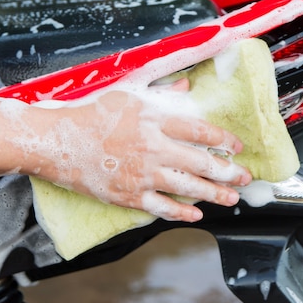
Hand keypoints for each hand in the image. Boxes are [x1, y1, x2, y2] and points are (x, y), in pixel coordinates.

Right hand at [11, 84, 251, 222]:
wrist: (57, 141)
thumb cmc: (90, 114)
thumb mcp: (127, 93)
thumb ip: (161, 92)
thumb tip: (187, 87)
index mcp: (154, 120)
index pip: (200, 131)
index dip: (223, 140)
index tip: (237, 147)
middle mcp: (153, 148)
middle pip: (201, 162)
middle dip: (228, 172)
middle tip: (245, 178)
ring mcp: (142, 174)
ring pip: (188, 187)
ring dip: (214, 194)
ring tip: (231, 198)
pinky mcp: (128, 195)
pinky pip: (161, 207)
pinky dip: (181, 213)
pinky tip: (196, 215)